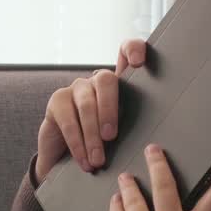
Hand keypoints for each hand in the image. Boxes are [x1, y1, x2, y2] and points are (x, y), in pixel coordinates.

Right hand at [36, 38, 147, 183]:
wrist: (65, 160)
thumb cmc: (102, 147)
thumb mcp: (122, 136)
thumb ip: (134, 127)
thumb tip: (153, 141)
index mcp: (120, 86)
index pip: (125, 51)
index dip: (132, 49)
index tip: (138, 63)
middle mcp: (97, 81)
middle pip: (105, 80)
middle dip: (109, 110)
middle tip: (111, 138)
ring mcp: (76, 88)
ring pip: (86, 104)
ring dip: (92, 135)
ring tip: (98, 160)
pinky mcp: (57, 101)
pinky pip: (68, 120)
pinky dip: (77, 143)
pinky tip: (84, 160)